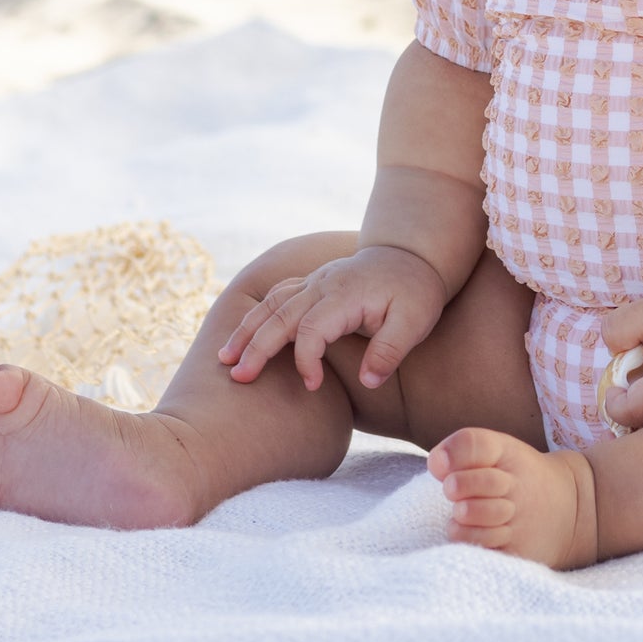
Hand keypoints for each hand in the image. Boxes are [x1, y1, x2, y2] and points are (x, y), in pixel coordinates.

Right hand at [217, 245, 447, 391]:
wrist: (415, 255)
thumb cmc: (417, 291)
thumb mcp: (415, 321)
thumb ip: (390, 351)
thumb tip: (368, 382)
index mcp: (345, 294)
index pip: (311, 329)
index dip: (305, 360)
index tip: (312, 386)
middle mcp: (323, 284)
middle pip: (280, 315)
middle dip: (256, 346)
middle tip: (237, 377)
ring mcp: (316, 281)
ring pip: (272, 303)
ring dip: (247, 329)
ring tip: (225, 357)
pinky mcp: (314, 283)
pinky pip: (279, 295)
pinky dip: (258, 314)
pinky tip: (246, 333)